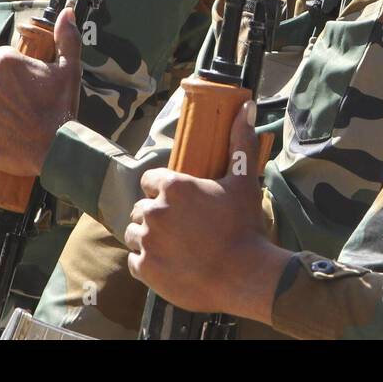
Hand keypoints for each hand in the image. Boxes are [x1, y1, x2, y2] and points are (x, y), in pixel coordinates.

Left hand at [0, 7, 82, 175]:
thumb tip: (67, 12)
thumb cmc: (62, 107)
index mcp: (5, 61)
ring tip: (12, 122)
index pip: (1, 60)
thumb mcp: (69, 69)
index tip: (28, 89)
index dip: (16, 75)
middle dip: (1, 91)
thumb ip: (66, 38)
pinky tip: (0, 133)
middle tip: (22, 107)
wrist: (54, 149)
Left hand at [125, 100, 285, 322]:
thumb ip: (239, 142)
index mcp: (173, 186)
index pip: (150, 180)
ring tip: (173, 246)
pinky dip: (148, 263)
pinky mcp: (144, 269)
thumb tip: (248, 105)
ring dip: (149, 238)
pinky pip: (136, 261)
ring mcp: (147, 241)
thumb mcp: (243, 181)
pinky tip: (170, 264)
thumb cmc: (243, 226)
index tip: (181, 201)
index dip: (163, 189)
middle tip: (181, 227)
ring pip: (135, 233)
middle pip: (142, 207)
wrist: (244, 276)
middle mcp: (154, 211)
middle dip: (157, 214)